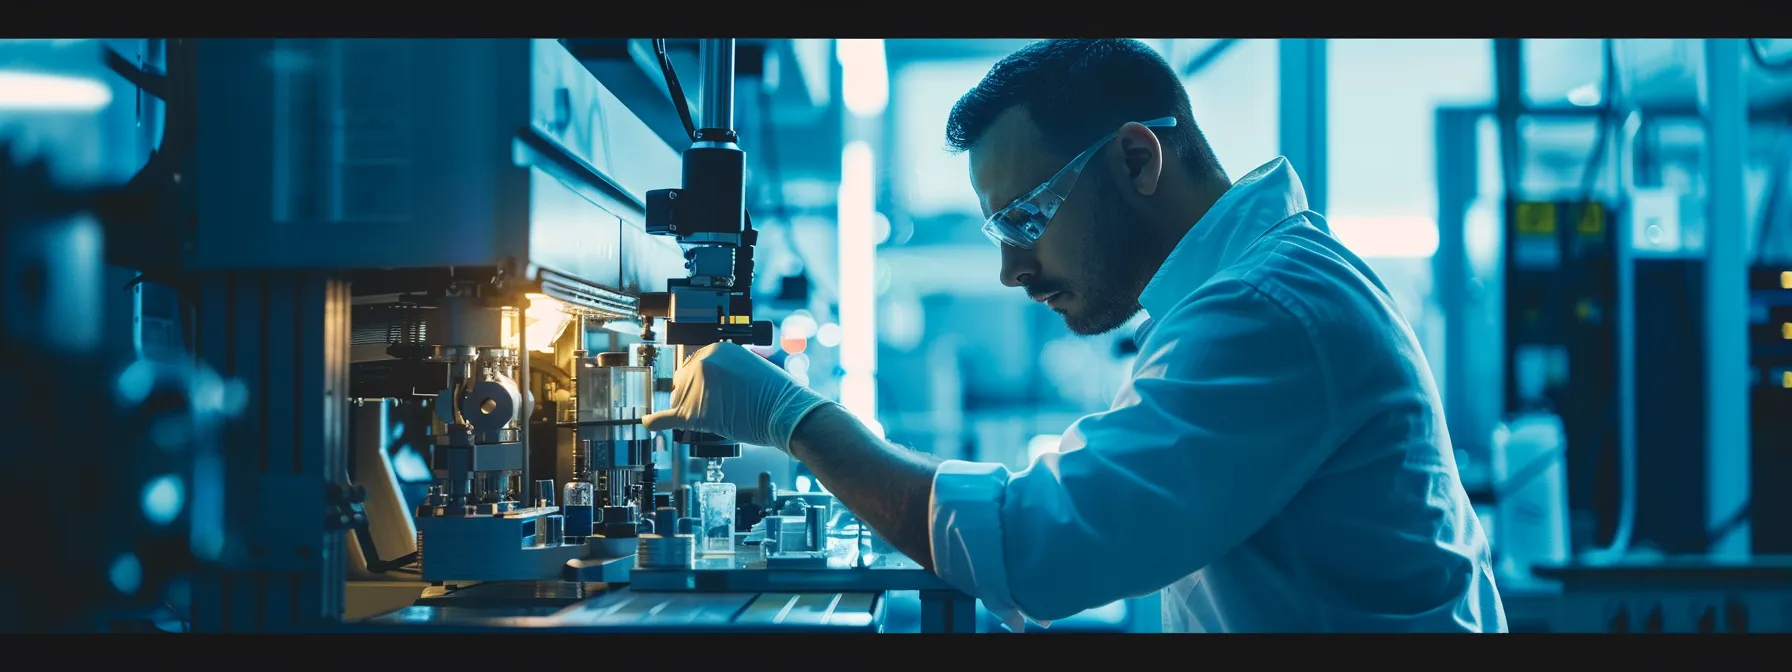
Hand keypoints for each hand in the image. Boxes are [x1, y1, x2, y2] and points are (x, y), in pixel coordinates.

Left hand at [641, 342, 832, 452]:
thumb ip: (726, 369)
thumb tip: (710, 383)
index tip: (707, 390)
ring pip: (679, 402)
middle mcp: (702, 362)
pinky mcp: (694, 411)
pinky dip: (657, 421)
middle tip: (720, 407)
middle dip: (694, 396)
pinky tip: (648, 422)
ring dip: (693, 411)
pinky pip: (668, 416)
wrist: (786, 411)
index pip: (694, 365)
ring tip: (723, 416)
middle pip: (682, 382)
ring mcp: (696, 386)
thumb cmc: (776, 393)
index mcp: (717, 348)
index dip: (701, 382)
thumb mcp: (750, 365)